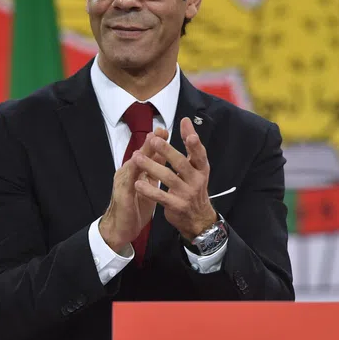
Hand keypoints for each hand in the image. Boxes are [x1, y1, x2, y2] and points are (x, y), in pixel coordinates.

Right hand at [99, 128, 169, 252]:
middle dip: (150, 143)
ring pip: (133, 164)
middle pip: (140, 155)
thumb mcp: (148, 187)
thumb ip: (154, 172)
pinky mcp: (122, 194)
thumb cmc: (135, 208)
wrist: (121, 229)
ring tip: (152, 143)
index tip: (165, 131)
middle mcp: (128, 174)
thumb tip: (163, 157)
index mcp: (136, 172)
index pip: (147, 155)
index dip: (156, 143)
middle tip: (160, 131)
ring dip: (143, 153)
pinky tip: (139, 164)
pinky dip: (134, 171)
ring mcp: (123, 183)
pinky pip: (128, 181)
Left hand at [133, 117, 217, 239]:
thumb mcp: (196, 167)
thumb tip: (185, 121)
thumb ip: (190, 145)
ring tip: (137, 158)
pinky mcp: (177, 206)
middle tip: (153, 141)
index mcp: (201, 168)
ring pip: (168, 178)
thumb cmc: (194, 187)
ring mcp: (187, 194)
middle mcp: (196, 180)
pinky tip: (138, 183)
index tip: (188, 133)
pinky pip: (161, 197)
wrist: (198, 219)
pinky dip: (149, 190)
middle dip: (167, 151)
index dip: (194, 144)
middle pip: (181, 164)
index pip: (199, 154)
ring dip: (152, 167)